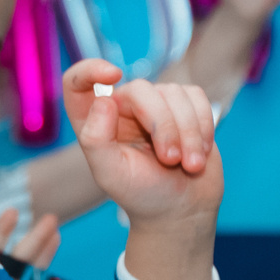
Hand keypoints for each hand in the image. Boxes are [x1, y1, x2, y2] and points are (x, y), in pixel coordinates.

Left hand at [60, 65, 220, 279]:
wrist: (180, 209)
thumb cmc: (140, 193)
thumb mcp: (111, 174)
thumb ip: (96, 139)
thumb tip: (104, 100)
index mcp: (94, 122)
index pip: (76, 83)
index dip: (89, 70)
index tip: (113, 76)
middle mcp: (121, 106)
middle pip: (141, 89)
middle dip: (163, 125)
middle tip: (171, 160)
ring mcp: (154, 104)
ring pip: (174, 92)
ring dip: (188, 132)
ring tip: (189, 164)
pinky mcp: (184, 106)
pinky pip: (196, 96)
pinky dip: (203, 125)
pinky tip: (200, 152)